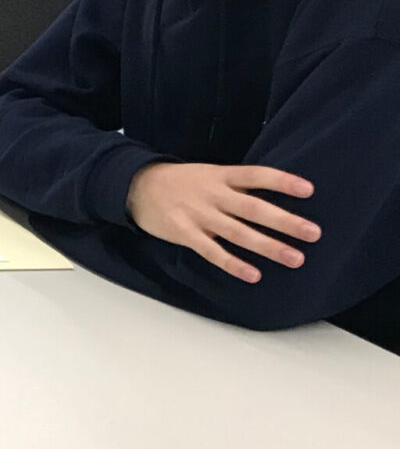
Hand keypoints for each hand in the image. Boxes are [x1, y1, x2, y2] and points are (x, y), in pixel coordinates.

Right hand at [126, 162, 320, 283]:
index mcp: (220, 176)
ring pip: (237, 232)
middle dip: (284, 221)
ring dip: (267, 246)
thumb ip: (238, 186)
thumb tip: (277, 199)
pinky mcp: (183, 233)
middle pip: (252, 207)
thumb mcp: (209, 174)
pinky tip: (253, 274)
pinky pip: (211, 251)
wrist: (135, 185)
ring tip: (295, 258)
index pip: (255, 175)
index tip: (309, 190)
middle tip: (313, 233)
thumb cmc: (181, 182)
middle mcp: (212, 194)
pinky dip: (232, 263)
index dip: (281, 181)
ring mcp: (198, 214)